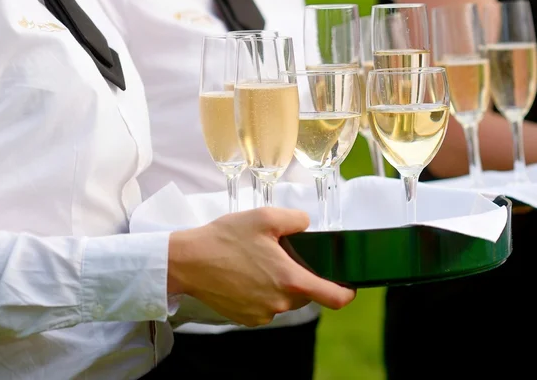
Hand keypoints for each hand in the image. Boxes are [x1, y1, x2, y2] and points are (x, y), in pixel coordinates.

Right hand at [168, 207, 355, 326]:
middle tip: (282, 254)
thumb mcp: (265, 217)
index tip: (349, 284)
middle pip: (306, 294)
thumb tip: (307, 224)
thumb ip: (296, 219)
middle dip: (300, 275)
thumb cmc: (226, 238)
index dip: (346, 291)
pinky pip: (266, 306)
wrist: (188, 262)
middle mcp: (279, 304)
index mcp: (290, 280)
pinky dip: (263, 292)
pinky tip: (246, 274)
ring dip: (280, 283)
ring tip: (258, 261)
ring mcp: (261, 314)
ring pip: (284, 300)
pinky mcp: (245, 319)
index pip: (333, 297)